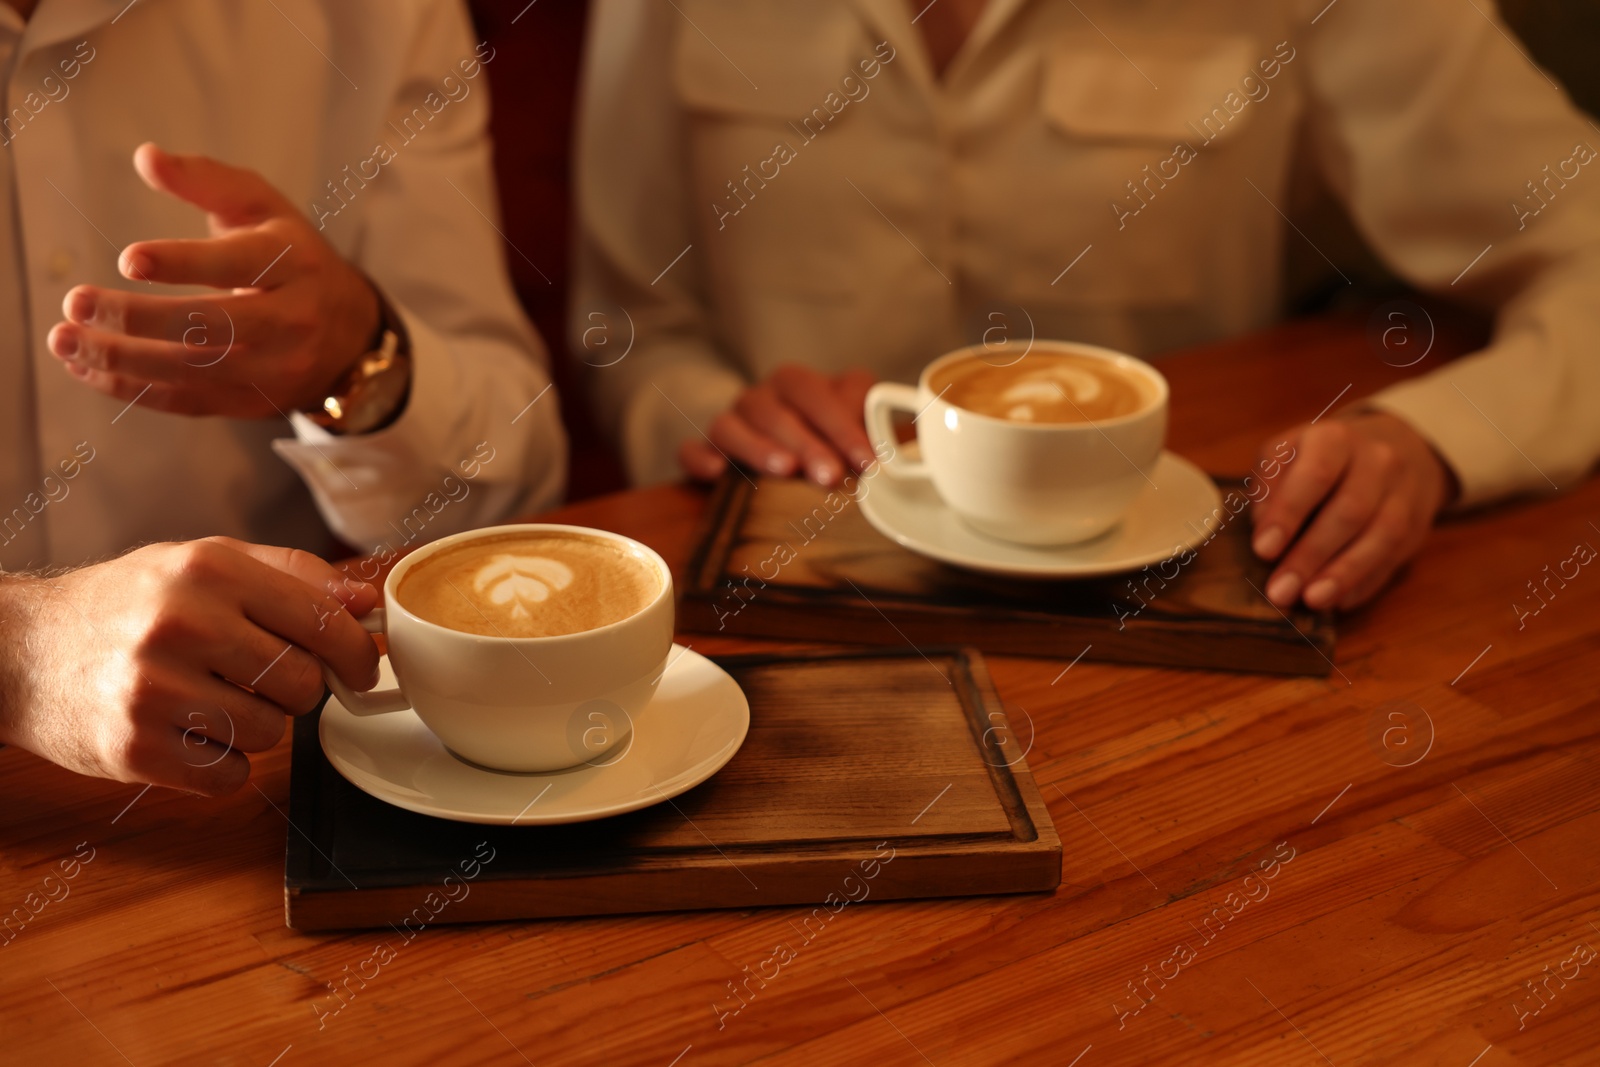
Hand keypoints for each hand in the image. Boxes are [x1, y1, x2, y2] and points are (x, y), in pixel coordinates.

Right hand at [0, 538, 380, 794]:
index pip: (324, 622)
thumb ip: (293, 577)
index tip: (360, 670)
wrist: (21, 649)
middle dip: (297, 690)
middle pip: (304, 684)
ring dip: (257, 727)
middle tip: (259, 679)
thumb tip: (366, 605)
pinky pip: (230, 776)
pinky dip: (222, 764)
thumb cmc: (125, 603)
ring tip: (212, 700)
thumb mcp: (204, 563)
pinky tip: (188, 733)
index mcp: (210, 569)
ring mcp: (155, 689)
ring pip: (271, 733)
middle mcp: (183, 624)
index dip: (356, 654)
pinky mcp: (134, 748)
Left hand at [46, 142, 381, 417]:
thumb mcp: (265, 209)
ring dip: (122, 358)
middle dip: (139, 318)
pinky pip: (188, 401)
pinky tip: (88, 368)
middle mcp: (293, 320)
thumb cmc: (293, 259)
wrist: (351, 334)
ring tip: (66, 339)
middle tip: (78, 302)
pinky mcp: (254, 401)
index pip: (240, 265)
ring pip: (194, 370)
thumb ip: (207, 180)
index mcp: (295, 263)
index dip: (184, 265)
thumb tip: (146, 158)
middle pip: (214, 325)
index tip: (129, 259)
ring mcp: (275, 368)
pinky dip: (133, 389)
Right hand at [679, 365, 877, 485]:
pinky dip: (701, 458)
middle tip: (831, 476)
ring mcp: (730, 423)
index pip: (816, 393)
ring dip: (758, 446)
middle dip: (806, 442)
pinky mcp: (705, 451)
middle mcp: (760, 399)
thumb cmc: (828, 444)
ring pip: (731, 424)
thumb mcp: (854, 428)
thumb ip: (868, 424)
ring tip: (785, 471)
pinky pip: (691, 450)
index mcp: (796, 385)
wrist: (787, 462)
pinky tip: (717, 474)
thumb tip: (892, 446)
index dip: (843, 426)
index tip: (869, 462)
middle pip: (775, 410)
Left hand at [1251, 412, 1456, 610]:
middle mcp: (1377, 461)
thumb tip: (1265, 532)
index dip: (1289, 513)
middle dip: (1311, 556)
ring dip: (1343, 575)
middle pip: (1349, 512)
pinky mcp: (1417, 526)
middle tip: (1280, 590)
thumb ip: (1270, 486)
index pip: (1315, 474)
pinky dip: (1365, 583)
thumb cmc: (1321, 459)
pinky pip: (1394, 558)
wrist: (1396, 448)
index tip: (1263, 550)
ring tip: (1311, 601)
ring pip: (1380, 537)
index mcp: (1335, 439)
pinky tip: (1339, 601)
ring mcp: (1403, 493)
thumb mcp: (1287, 455)